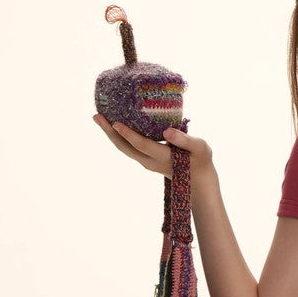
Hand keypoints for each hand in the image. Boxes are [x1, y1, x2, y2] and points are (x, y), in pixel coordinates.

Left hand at [92, 116, 212, 178]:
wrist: (197, 181)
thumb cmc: (201, 160)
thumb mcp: (200, 148)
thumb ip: (185, 140)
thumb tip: (166, 131)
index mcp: (163, 157)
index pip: (142, 145)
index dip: (128, 134)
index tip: (115, 122)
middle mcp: (150, 161)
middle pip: (125, 147)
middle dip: (109, 132)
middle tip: (96, 116)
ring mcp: (146, 162)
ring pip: (124, 148)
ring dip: (110, 134)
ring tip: (99, 118)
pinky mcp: (145, 159)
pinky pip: (128, 147)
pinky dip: (118, 137)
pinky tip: (113, 125)